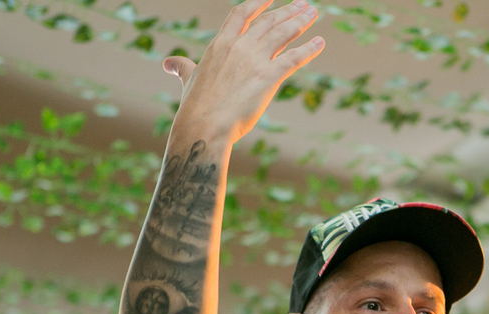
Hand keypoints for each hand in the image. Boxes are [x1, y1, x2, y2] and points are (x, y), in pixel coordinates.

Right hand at [163, 0, 323, 143]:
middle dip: (288, 10)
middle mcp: (239, 46)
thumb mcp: (189, 79)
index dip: (257, 4)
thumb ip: (183, 67)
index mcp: (220, 44)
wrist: (205, 126)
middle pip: (268, 21)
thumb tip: (168, 63)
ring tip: (313, 13)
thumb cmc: (196, 107)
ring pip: (283, 33)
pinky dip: (309, 48)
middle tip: (303, 4)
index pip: (241, 14)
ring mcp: (254, 60)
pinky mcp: (269, 76)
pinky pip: (294, 57)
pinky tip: (320, 42)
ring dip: (301, 21)